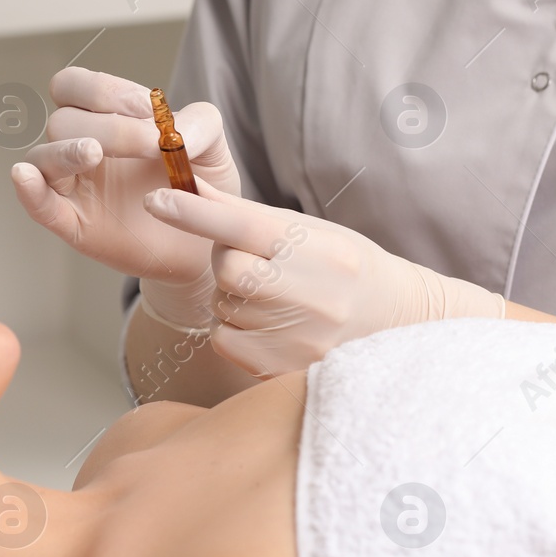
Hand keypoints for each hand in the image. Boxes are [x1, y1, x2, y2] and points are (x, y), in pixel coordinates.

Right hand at [10, 68, 241, 322]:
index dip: (108, 92)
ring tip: (94, 153)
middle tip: (151, 146)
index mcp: (106, 118)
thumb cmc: (203, 187)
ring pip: (43, 156)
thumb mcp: (213, 146)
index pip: (76, 86)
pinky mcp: (75, 223)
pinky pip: (40, 205)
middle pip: (63, 120)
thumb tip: (170, 130)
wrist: (209, 241)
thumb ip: (199, 122)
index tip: (150, 113)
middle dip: (108, 127)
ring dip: (65, 150)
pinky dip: (30, 191)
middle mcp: (83, 147)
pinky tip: (26, 176)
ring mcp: (74, 186)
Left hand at [142, 181, 504, 375]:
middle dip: (229, 261)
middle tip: (259, 262)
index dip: (194, 211)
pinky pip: (225, 339)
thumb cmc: (349, 270)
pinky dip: (236, 328)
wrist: (399, 326)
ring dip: (235, 297)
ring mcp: (296, 338)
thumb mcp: (312, 232)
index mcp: (318, 249)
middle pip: (227, 268)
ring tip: (278, 298)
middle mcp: (310, 294)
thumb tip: (191, 185)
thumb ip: (248, 214)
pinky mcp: (281, 371)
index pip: (242, 224)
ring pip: (223, 305)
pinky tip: (271, 326)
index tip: (156, 199)